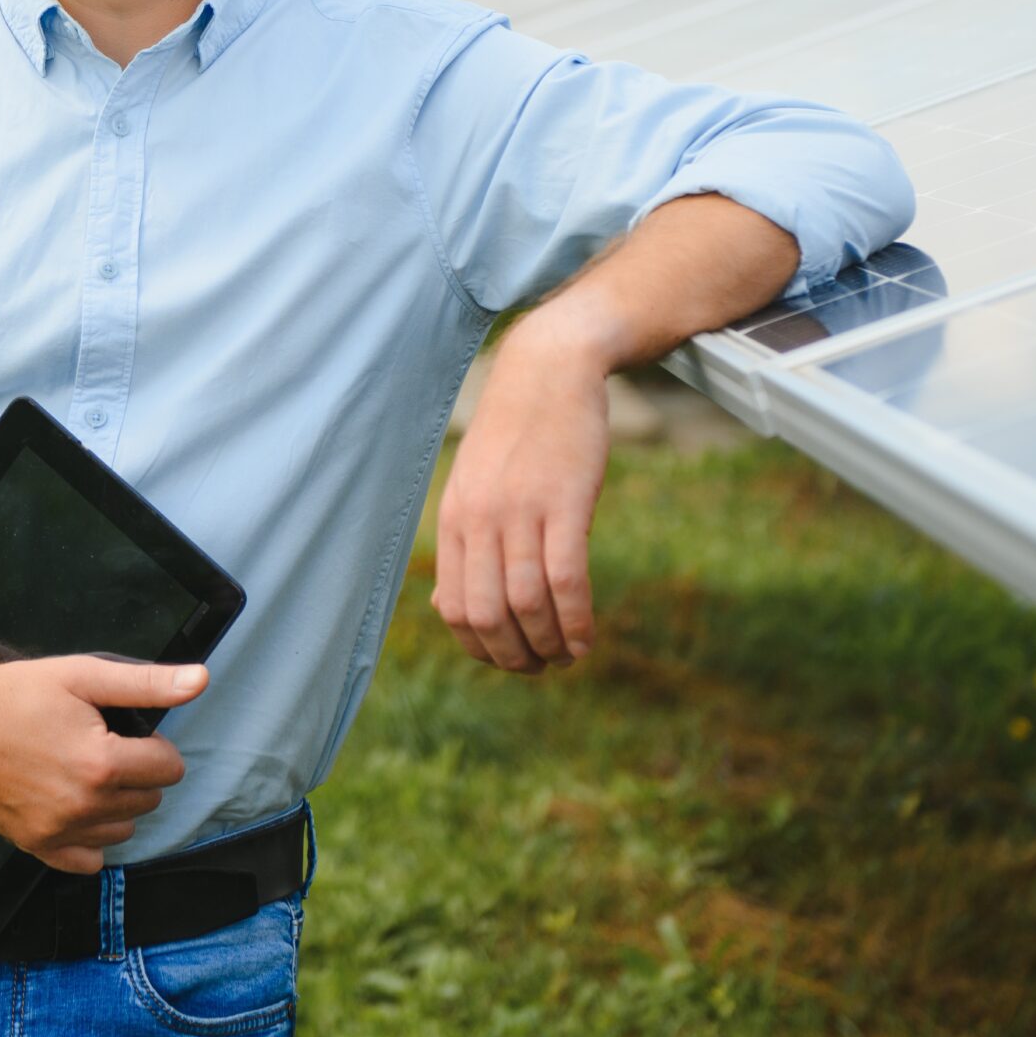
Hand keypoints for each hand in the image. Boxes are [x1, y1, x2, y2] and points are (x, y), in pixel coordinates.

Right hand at [0, 654, 205, 872]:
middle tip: (97, 744)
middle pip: (149, 799)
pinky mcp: (36, 846)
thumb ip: (146, 684)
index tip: (122, 730)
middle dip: (135, 771)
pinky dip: (90, 838)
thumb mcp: (83, 676)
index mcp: (102, 763)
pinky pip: (88, 860)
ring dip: (116, 804)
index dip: (152, 744)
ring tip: (82, 771)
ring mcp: (58, 832)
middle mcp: (84, 806)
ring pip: (123, 829)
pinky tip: (73, 807)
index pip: (169, 767)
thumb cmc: (16, 694)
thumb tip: (200, 681)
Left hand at [431, 311, 613, 672]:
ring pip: (527, 604)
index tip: (509, 659)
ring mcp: (520, 511)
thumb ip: (464, 543)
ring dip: (550, 645)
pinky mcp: (563, 502)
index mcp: (454, 519)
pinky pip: (565, 580)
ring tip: (568, 656)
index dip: (481, 649)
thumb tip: (448, 608)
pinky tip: (587, 637)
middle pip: (489, 615)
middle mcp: (479, 519)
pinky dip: (576, 621)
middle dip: (516, 657)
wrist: (550, 369)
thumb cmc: (518, 433)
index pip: (454, 609)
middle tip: (542, 667)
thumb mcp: (474, 484)